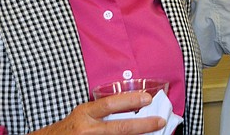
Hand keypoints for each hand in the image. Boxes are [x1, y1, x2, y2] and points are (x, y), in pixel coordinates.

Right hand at [32, 92, 166, 133]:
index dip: (130, 100)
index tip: (148, 99)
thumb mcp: (84, 113)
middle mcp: (88, 129)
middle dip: (143, 125)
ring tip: (152, 133)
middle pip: (120, 128)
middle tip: (160, 121)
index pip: (110, 104)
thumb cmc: (70, 127)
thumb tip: (132, 108)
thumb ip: (103, 111)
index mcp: (86, 113)